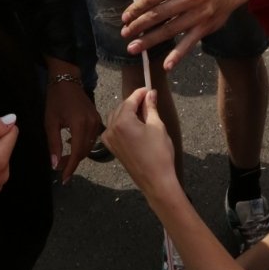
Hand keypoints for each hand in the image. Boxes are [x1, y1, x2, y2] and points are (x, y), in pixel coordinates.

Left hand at [45, 71, 99, 182]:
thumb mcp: (50, 123)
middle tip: (60, 169)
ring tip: (64, 159)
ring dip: (78, 154)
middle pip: (84, 151)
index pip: (77, 153)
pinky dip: (83, 145)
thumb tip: (54, 165)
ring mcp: (97, 121)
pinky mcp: (97, 119)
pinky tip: (72, 144)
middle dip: (72, 162)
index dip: (70, 168)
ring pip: (89, 146)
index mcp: (80, 125)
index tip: (64, 180)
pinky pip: (92, 138)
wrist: (67, 81)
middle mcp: (92, 124)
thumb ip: (54, 144)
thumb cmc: (56, 100)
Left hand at [104, 87, 179, 203]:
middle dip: (134, 103)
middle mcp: (111, 129)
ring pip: (116, 117)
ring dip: (128, 112)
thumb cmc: (159, 153)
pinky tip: (135, 125)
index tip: (150, 88)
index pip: (130, 100)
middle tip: (149, 101)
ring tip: (144, 113)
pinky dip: (123, 123)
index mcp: (122, 122)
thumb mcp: (157, 126)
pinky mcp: (112, 148)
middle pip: (122, 107)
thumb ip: (151, 107)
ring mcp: (109, 140)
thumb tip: (151, 93)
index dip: (141, 93)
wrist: (156, 180)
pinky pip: (114, 129)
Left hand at [121, 0, 234, 68]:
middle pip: (159, 14)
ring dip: (150, 40)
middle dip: (139, 25)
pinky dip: (177, 55)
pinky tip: (166, 65)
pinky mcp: (205, 28)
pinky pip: (189, 43)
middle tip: (125, 33)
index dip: (137, 8)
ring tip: (134, 47)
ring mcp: (199, 14)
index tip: (126, 17)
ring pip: (170, 29)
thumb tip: (139, 9)